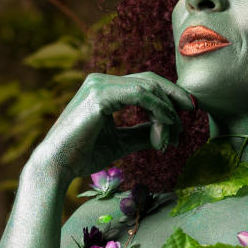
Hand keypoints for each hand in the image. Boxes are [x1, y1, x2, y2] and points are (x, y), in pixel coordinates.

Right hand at [28, 72, 194, 185]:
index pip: (144, 83)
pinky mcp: (100, 96)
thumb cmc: (82, 155)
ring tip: (173, 137)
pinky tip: (165, 130)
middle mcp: (101, 81)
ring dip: (167, 113)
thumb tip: (165, 132)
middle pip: (150, 80)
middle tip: (190, 117)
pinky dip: (158, 111)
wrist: (57, 166)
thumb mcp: (120, 142)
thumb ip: (141, 133)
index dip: (169, 95)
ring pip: (148, 89)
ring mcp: (99, 85)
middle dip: (175, 98)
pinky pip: (141, 96)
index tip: (187, 113)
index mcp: (104, 88)